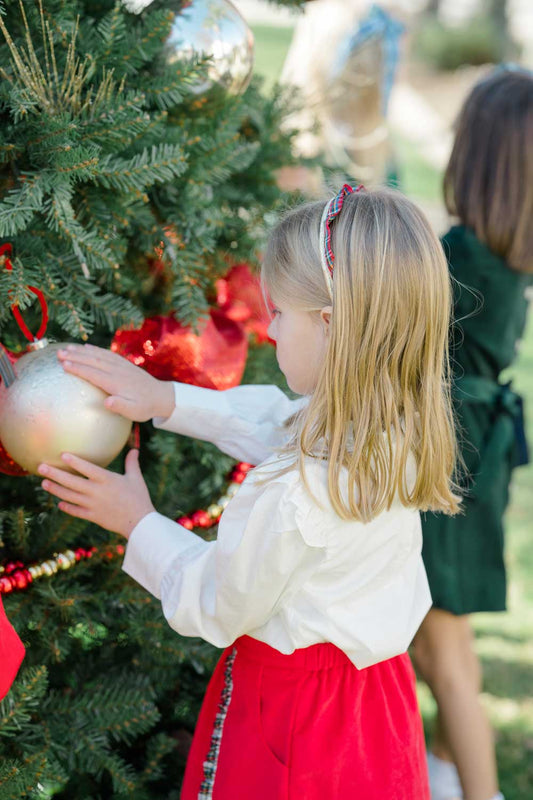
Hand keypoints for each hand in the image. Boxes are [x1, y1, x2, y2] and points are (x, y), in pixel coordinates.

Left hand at [38, 450, 154, 537]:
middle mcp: (96, 491)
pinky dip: (66, 507)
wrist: (139, 522)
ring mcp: (92, 505)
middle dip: (55, 474)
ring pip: (69, 496)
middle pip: (71, 481)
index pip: (87, 468)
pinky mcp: (92, 516)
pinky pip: (75, 511)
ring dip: (55, 489)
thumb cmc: (139, 498)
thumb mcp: (136, 478)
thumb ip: (132, 463)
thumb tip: (134, 449)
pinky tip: (59, 503)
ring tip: (44, 483)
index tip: (62, 455)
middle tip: (41, 467)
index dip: (74, 461)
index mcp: (107, 479)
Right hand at [57, 344, 174, 421]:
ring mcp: (121, 365)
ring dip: (81, 351)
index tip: (64, 364)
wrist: (160, 396)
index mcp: (116, 383)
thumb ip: (121, 406)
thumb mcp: (134, 412)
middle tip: (58, 353)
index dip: (78, 368)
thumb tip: (107, 402)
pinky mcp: (124, 363)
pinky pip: (107, 353)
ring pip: (98, 355)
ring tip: (66, 348)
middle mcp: (117, 371)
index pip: (93, 373)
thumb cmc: (144, 407)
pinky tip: (86, 347)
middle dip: (75, 356)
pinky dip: (95, 349)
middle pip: (93, 361)